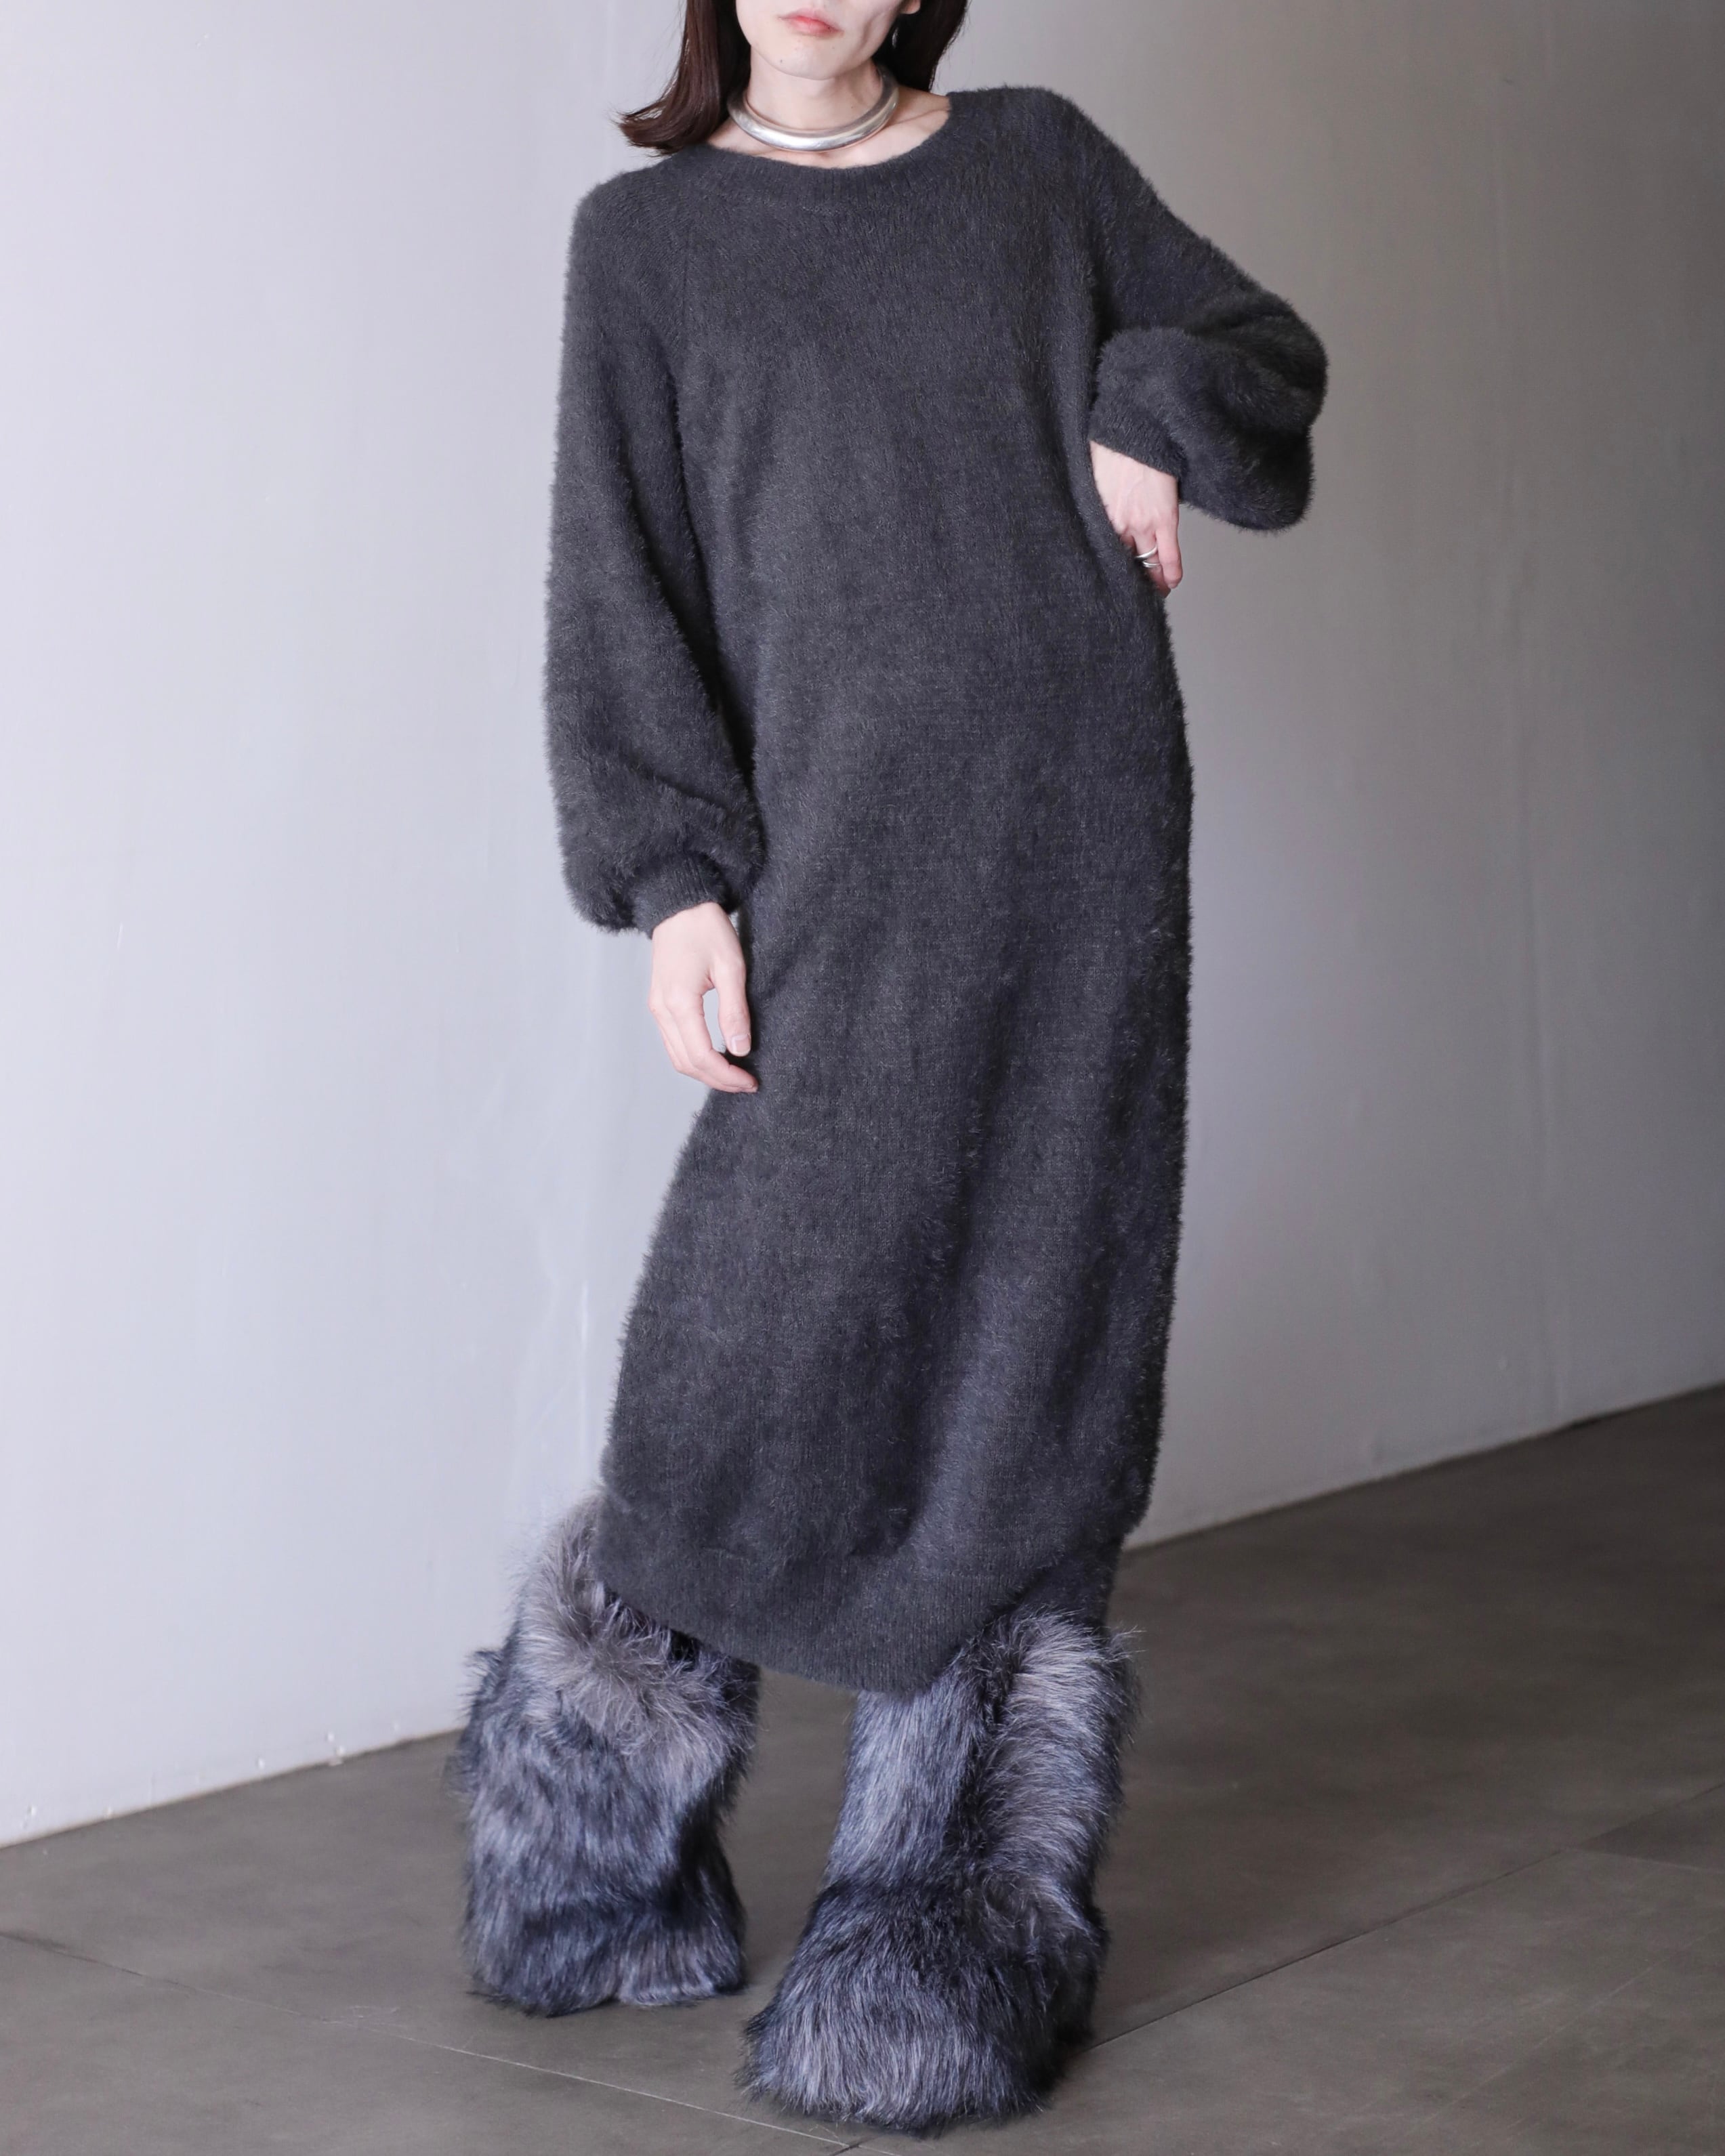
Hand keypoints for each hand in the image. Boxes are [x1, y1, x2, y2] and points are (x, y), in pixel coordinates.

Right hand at [648, 901, 757, 1094]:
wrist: (678, 904)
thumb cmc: (706, 928)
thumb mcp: (731, 967)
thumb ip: (735, 1011)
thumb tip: (740, 1049)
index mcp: (679, 1002)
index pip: (702, 1056)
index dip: (727, 1076)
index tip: (751, 1081)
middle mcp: (661, 1010)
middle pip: (686, 1063)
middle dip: (717, 1080)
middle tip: (747, 1084)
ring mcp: (657, 1008)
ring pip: (677, 1057)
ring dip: (705, 1072)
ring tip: (734, 1074)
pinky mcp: (659, 1004)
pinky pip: (674, 1042)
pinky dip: (694, 1057)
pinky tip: (717, 1055)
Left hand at [1088, 441, 1181, 595]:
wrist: (1136, 426)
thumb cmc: (1112, 443)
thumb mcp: (1092, 475)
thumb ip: (1093, 496)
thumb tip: (1089, 502)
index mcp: (1097, 514)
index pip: (1098, 552)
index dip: (1102, 568)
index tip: (1102, 579)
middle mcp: (1117, 524)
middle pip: (1120, 562)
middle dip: (1125, 579)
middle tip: (1126, 593)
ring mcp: (1142, 523)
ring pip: (1146, 562)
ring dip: (1149, 580)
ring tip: (1150, 593)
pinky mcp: (1164, 518)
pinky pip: (1169, 554)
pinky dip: (1170, 572)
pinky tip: (1170, 584)